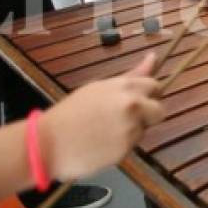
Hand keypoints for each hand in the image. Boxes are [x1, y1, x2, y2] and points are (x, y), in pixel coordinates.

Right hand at [39, 54, 162, 181]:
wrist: (48, 143)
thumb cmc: (71, 113)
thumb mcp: (99, 88)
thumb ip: (131, 76)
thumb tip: (154, 57)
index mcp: (125, 87)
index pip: (155, 86)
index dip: (147, 94)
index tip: (136, 100)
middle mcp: (132, 105)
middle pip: (159, 110)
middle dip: (148, 115)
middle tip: (125, 118)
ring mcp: (130, 129)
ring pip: (144, 129)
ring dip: (132, 130)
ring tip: (105, 131)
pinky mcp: (126, 150)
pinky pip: (132, 146)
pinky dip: (121, 145)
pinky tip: (102, 144)